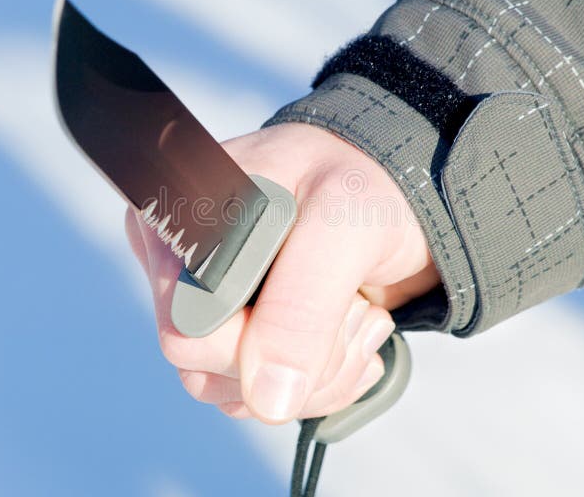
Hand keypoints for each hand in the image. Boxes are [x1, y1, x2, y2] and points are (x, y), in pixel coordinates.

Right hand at [125, 123, 438, 423]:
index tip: (331, 303)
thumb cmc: (365, 184)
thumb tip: (266, 400)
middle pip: (204, 368)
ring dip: (321, 374)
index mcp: (184, 221)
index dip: (258, 337)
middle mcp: (186, 268)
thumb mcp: (342, 227)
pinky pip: (267, 399)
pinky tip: (354, 334)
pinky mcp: (247, 338)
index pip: (186, 322)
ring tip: (360, 313)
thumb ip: (301, 305)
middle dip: (301, 356)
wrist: (399, 198)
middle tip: (353, 305)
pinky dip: (326, 381)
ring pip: (238, 393)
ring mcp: (215, 308)